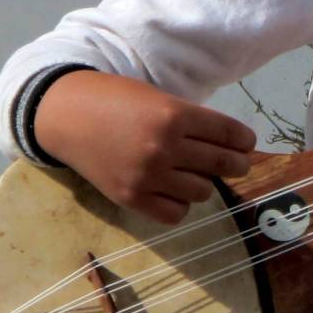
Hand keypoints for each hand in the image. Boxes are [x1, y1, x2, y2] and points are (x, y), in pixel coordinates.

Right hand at [35, 70, 257, 224]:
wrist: (66, 115)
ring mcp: (147, 175)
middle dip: (237, 165)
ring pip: (203, 191)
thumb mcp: (160, 99)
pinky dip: (180, 204)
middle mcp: (165, 147)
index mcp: (175, 115)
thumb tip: (231, 142)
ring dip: (204, 183)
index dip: (244, 140)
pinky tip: (174, 192)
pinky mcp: (130, 197)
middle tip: (236, 164)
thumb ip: (191, 120)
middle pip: (222, 164)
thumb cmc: (116, 100)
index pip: (230, 133)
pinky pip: (175, 213)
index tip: (246, 144)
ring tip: (194, 174)